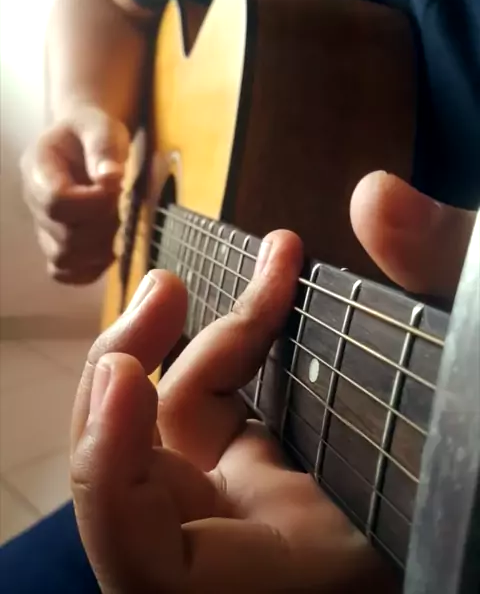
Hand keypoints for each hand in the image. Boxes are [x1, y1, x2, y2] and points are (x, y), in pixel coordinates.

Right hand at [21, 106, 129, 283]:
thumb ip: (104, 148)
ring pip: (64, 259)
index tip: (116, 188)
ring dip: (100, 249)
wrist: (85, 142)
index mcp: (38, 169)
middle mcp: (34, 203)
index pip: (56, 202)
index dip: (93, 204)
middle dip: (103, 226)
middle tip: (121, 206)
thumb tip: (110, 178)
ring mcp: (44, 228)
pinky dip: (92, 268)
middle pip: (64, 236)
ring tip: (117, 225)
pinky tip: (110, 246)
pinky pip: (67, 273)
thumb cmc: (94, 132)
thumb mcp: (102, 127)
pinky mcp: (59, 246)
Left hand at [70, 175, 474, 592]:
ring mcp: (239, 505)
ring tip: (200, 277)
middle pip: (125, 484)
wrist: (464, 473)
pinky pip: (202, 405)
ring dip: (173, 346)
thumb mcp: (463, 385)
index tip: (126, 371)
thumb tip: (381, 198)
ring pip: (160, 433)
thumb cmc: (471, 459)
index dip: (114, 475)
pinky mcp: (245, 467)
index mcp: (278, 573)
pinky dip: (224, 344)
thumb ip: (433, 281)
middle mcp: (243, 545)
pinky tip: (268, 286)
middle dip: (122, 383)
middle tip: (166, 291)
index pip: (151, 563)